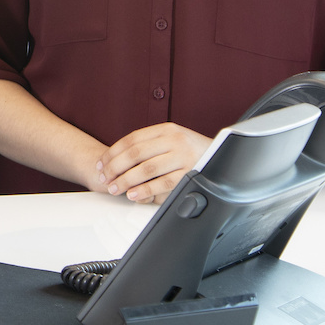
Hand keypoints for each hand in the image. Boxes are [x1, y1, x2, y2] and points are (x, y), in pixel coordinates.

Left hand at [96, 124, 211, 203]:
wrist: (223, 156)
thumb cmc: (192, 150)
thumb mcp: (173, 139)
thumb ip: (151, 144)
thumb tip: (118, 156)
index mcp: (166, 129)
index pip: (131, 139)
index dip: (113, 152)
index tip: (101, 164)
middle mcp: (174, 140)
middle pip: (135, 153)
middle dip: (116, 167)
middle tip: (104, 178)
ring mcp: (183, 156)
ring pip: (147, 168)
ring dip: (126, 180)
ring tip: (114, 188)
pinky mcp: (190, 173)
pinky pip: (163, 183)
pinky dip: (145, 189)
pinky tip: (133, 195)